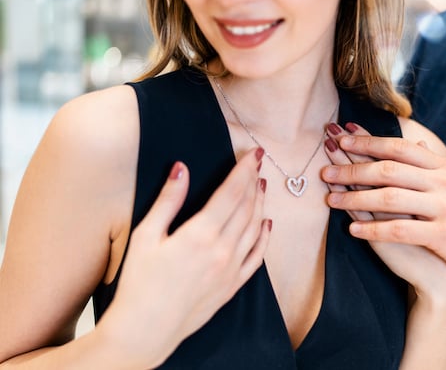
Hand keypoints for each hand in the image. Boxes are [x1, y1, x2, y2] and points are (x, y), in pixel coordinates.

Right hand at [95, 148, 270, 367]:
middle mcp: (223, 251)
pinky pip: (257, 257)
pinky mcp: (232, 286)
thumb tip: (181, 168)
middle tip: (258, 163)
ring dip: (261, 204)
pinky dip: (264, 237)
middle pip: (247, 207)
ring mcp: (231, 270)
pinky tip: (267, 224)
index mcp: (201, 235)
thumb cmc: (139, 283)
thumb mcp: (146, 236)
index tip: (254, 153)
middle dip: (254, 181)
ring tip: (262, 185)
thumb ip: (168, 201)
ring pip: (255, 228)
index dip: (244, 170)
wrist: (145, 331)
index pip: (231, 192)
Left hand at [322, 123, 445, 305]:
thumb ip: (437, 166)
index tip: (343, 137)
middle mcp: (444, 182)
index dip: (368, 141)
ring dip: (354, 197)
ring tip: (330, 198)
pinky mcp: (443, 236)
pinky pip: (399, 230)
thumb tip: (417, 146)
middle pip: (388, 169)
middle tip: (325, 169)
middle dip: (352, 168)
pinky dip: (372, 230)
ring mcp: (445, 208)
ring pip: (389, 197)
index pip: (400, 146)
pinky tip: (353, 230)